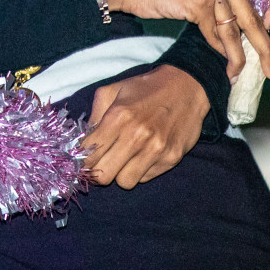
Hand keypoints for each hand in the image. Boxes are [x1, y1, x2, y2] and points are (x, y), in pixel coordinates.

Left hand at [80, 66, 208, 188]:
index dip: (82, 159)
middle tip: (102, 162)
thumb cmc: (145, 88)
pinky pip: (145, 178)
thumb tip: (83, 141)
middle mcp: (137, 136)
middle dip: (98, 171)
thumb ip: (94, 114)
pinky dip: (140, 170)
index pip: (89, 154)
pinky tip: (143, 154)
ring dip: (121, 172)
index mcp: (118, 117)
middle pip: (104, 176)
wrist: (186, 87)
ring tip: (125, 157)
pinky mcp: (171, 159)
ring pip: (125, 182)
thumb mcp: (113, 90)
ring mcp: (156, 150)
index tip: (84, 158)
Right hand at [101, 0, 269, 81]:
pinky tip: (223, 64)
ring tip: (240, 75)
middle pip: (256, 16)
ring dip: (241, 59)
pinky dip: (221, 53)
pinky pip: (216, 35)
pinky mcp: (198, 1)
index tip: (269, 25)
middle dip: (266, 48)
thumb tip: (247, 30)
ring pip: (237, 31)